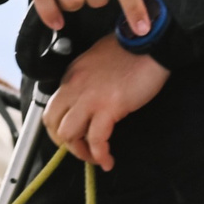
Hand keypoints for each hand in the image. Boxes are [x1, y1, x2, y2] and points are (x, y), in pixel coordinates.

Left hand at [43, 36, 168, 170]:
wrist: (151, 43)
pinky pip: (96, 139)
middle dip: (63, 142)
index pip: (53, 107)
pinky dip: (100, 155)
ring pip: (68, 134)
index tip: (72, 136)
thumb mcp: (96, 60)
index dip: (59, 127)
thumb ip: (87, 80)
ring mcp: (90, 98)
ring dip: (79, 152)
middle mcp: (74, 87)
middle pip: (52, 123)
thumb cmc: (130, 49)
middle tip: (79, 150)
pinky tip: (108, 161)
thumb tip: (88, 100)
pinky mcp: (110, 107)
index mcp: (71, 76)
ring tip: (94, 158)